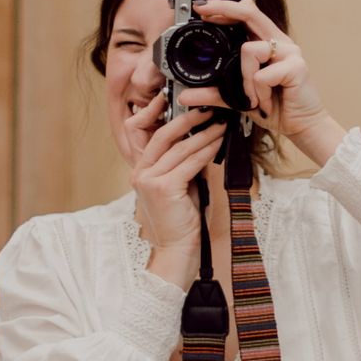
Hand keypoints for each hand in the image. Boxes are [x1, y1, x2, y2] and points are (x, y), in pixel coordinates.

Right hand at [126, 95, 225, 288]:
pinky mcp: (163, 188)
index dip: (172, 119)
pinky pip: (189, 163)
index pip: (155, 137)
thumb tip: (201, 141)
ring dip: (204, 134)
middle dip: (188, 120)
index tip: (190, 109)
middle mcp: (140, 173)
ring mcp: (149, 180)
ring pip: (180, 149)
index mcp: (140, 171)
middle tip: (209, 109)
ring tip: (220, 125)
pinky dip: (206, 151)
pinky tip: (218, 143)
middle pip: (164, 136)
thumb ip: (182, 166)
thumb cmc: (180, 222)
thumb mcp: (178, 187)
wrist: (175, 251)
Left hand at [179, 0, 345, 163]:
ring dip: (244, 80)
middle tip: (202, 10)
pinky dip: (258, 94)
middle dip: (223, 9)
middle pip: (249, 13)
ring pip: (249, 51)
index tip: (201, 7)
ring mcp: (289, 52)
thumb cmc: (276, 108)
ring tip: (253, 99)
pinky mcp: (296, 67)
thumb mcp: (239, 99)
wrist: (301, 126)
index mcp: (267, 44)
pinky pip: (261, 76)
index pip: (246, 14)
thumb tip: (185, 96)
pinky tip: (266, 103)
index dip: (224, 7)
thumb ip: (214, 94)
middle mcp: (279, 42)